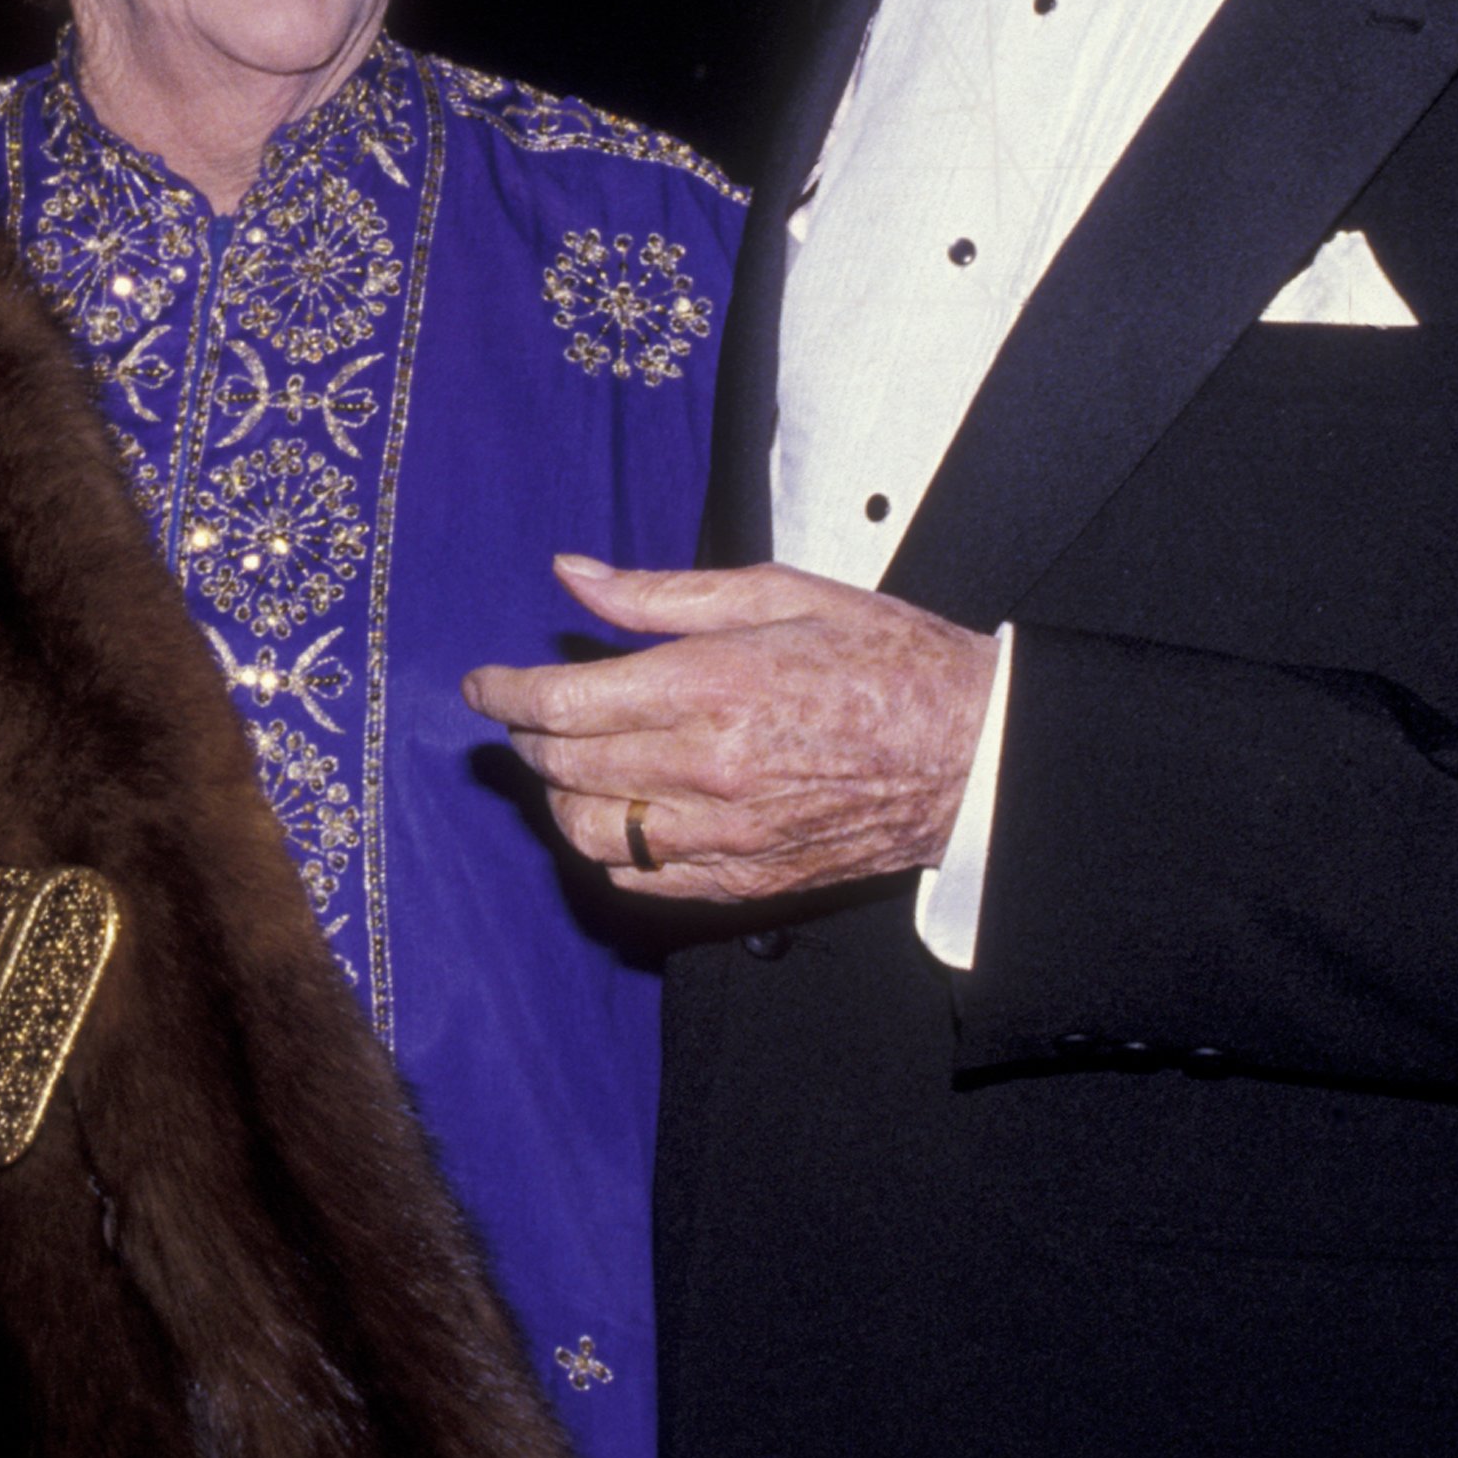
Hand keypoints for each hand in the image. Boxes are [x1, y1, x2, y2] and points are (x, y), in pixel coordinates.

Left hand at [461, 556, 998, 903]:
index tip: (483, 685)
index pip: (564, 704)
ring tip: (566, 762)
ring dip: (559, 796)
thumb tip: (573, 575)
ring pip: (591, 833)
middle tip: (523, 712)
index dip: (505, 694)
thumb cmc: (886, 656)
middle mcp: (711, 769)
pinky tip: (621, 810)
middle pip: (567, 766)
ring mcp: (728, 837)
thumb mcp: (779, 592)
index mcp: (715, 686)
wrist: (973, 751)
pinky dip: (610, 846)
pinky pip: (643, 877)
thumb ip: (663, 594)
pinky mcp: (748, 883)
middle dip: (527, 737)